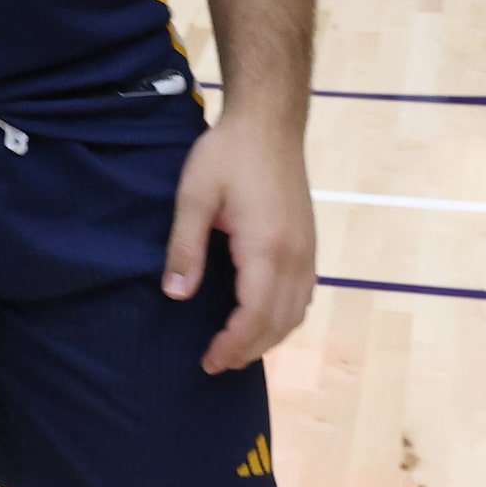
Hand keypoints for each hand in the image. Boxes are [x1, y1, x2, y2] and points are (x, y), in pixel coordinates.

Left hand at [166, 122, 314, 372]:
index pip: (254, 315)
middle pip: (279, 322)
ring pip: (297, 312)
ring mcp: (308, 250)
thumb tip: (176, 295)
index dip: (233, 345)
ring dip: (269, 338)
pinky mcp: (309, 242)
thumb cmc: (227, 154)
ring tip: (237, 349)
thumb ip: (186, 247)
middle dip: (249, 350)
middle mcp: (295, 256)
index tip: (208, 362)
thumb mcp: (194, 196)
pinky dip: (284, 317)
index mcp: (266, 248)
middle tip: (216, 364)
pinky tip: (264, 318)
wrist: (269, 122)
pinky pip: (304, 295)